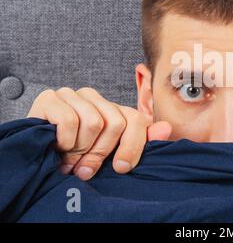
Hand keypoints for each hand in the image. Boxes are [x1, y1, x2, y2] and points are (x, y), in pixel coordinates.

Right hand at [26, 87, 171, 179]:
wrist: (35, 154)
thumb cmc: (76, 157)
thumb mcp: (109, 155)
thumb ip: (138, 142)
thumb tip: (166, 129)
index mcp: (112, 110)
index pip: (136, 120)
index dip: (132, 146)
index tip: (120, 169)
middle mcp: (95, 98)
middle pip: (116, 123)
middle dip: (101, 153)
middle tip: (85, 169)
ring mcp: (73, 95)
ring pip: (94, 123)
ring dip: (79, 151)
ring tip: (69, 160)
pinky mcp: (51, 98)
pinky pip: (70, 121)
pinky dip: (64, 142)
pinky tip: (57, 146)